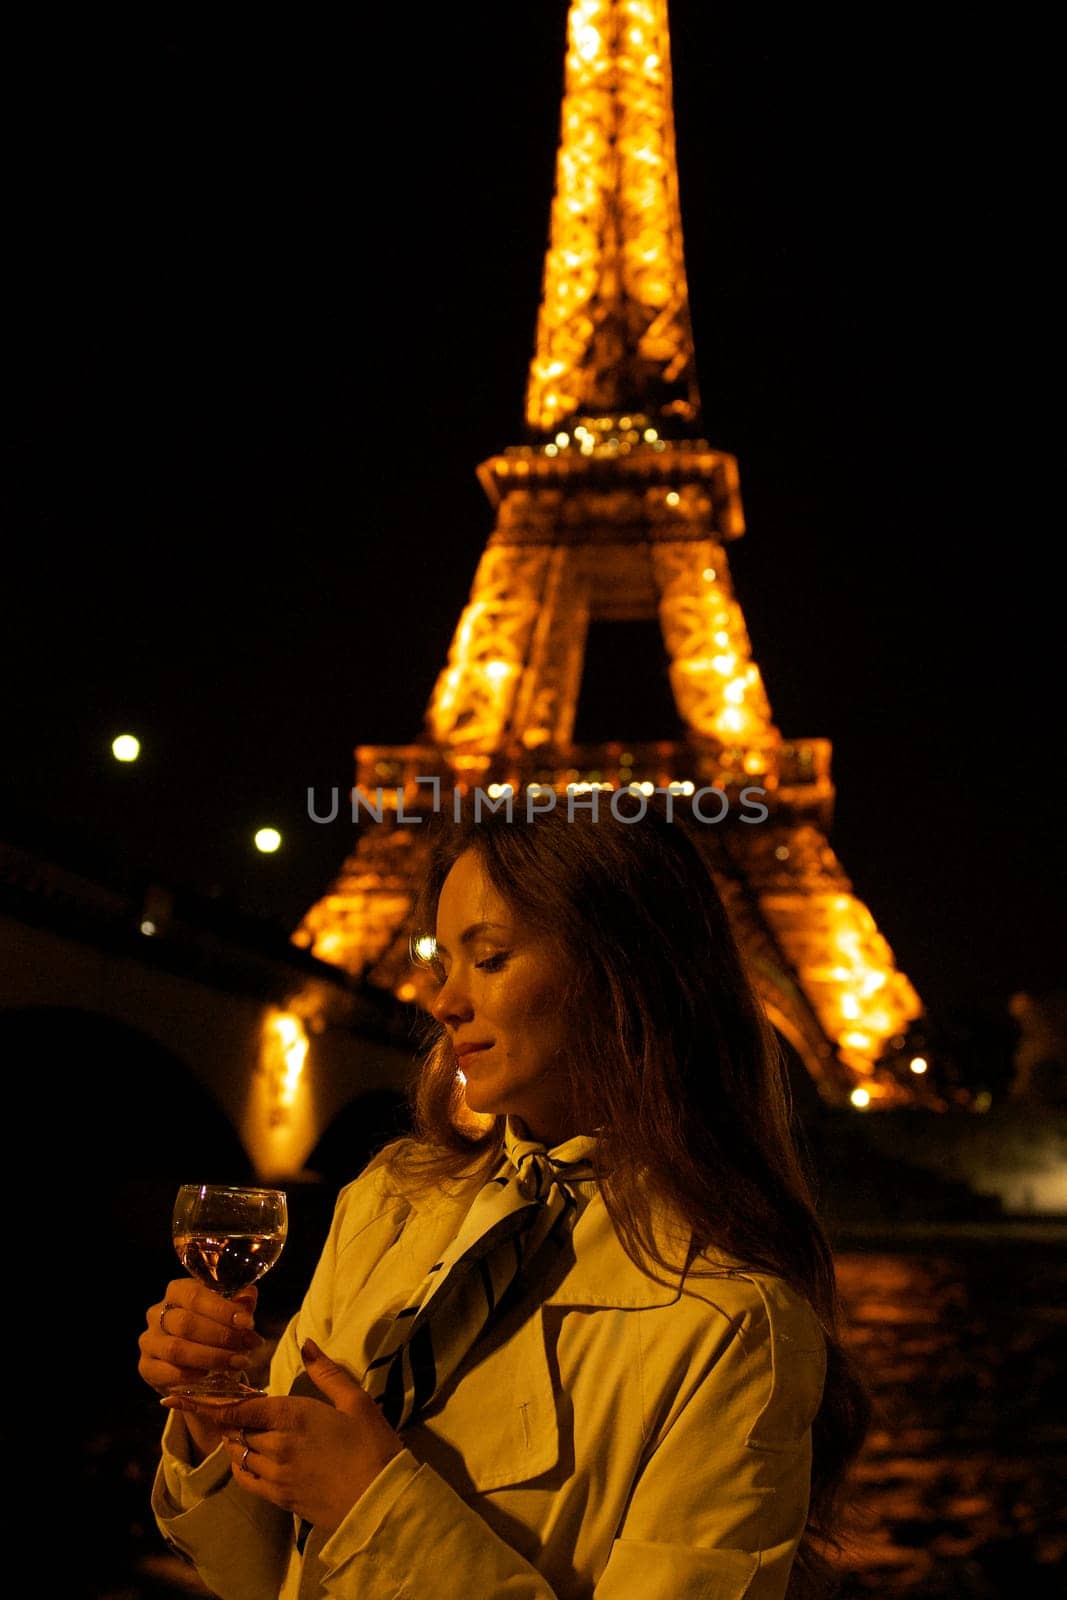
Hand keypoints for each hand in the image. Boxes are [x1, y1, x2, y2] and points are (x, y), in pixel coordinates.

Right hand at [139, 1282, 263, 1455]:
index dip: (222, 1309)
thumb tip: (249, 1294)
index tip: (247, 1323)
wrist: (199, 1367)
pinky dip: (190, 1374)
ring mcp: (149, 1340)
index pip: (195, 1295)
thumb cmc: (215, 1331)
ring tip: (238, 1362)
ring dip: (211, 1357)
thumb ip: (240, 1304)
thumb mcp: (230, 1315)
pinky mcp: (146, 1367)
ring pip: (177, 1349)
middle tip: (248, 1345)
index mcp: (178, 1291)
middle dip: (222, 1336)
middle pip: (186, 1323)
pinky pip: (166, 1372)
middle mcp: (157, 1312)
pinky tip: (209, 1375)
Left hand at [161, 1339, 403, 1534]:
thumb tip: (306, 1342)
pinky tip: (248, 1455)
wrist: (379, 1500)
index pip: (238, 1408)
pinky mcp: (279, 1498)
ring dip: (237, 1439)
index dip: (206, 1402)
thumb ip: (327, 1371)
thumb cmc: (372, 1445)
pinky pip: (247, 1479)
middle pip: (235, 1429)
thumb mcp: (356, 1401)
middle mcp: (276, 1445)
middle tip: (224, 1406)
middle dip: (228, 1417)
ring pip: (240, 1453)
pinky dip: (242, 1464)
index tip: (176, 1397)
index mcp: (292, 1416)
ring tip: (242, 1428)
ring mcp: (276, 1475)